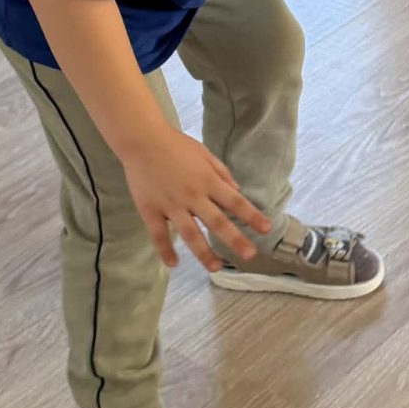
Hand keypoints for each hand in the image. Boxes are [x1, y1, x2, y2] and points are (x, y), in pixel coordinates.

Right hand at [120, 125, 270, 272]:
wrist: (142, 140)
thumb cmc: (176, 145)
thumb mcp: (205, 154)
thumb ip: (221, 173)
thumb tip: (237, 191)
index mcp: (207, 180)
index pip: (235, 201)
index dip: (252, 216)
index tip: (266, 230)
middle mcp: (192, 195)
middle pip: (216, 221)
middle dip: (234, 240)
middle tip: (249, 256)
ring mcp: (171, 204)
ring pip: (189, 233)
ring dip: (203, 252)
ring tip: (215, 267)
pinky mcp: (150, 210)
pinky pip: (158, 234)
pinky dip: (165, 250)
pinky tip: (173, 264)